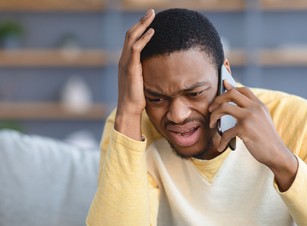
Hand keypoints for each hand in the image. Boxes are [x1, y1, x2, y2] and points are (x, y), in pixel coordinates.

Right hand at [115, 9, 154, 139]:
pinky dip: (144, 38)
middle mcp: (124, 59)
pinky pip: (136, 48)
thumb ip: (147, 73)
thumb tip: (160, 71)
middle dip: (141, 21)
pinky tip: (153, 31)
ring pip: (132, 37)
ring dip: (142, 24)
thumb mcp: (143, 82)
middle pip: (131, 34)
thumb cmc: (138, 99)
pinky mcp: (130, 68)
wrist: (129, 109)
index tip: (150, 21)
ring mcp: (125, 63)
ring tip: (152, 15)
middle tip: (152, 12)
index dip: (140, 29)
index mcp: (126, 62)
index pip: (132, 40)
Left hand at [209, 81, 297, 190]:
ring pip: (224, 107)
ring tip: (212, 124)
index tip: (221, 92)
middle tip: (211, 110)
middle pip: (231, 94)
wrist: (277, 153)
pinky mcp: (244, 129)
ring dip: (214, 116)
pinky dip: (221, 141)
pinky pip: (226, 132)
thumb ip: (251, 111)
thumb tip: (238, 106)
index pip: (243, 90)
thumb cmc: (266, 139)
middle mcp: (255, 108)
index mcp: (259, 105)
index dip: (230, 89)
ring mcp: (249, 117)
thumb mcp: (262, 120)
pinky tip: (220, 147)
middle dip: (217, 100)